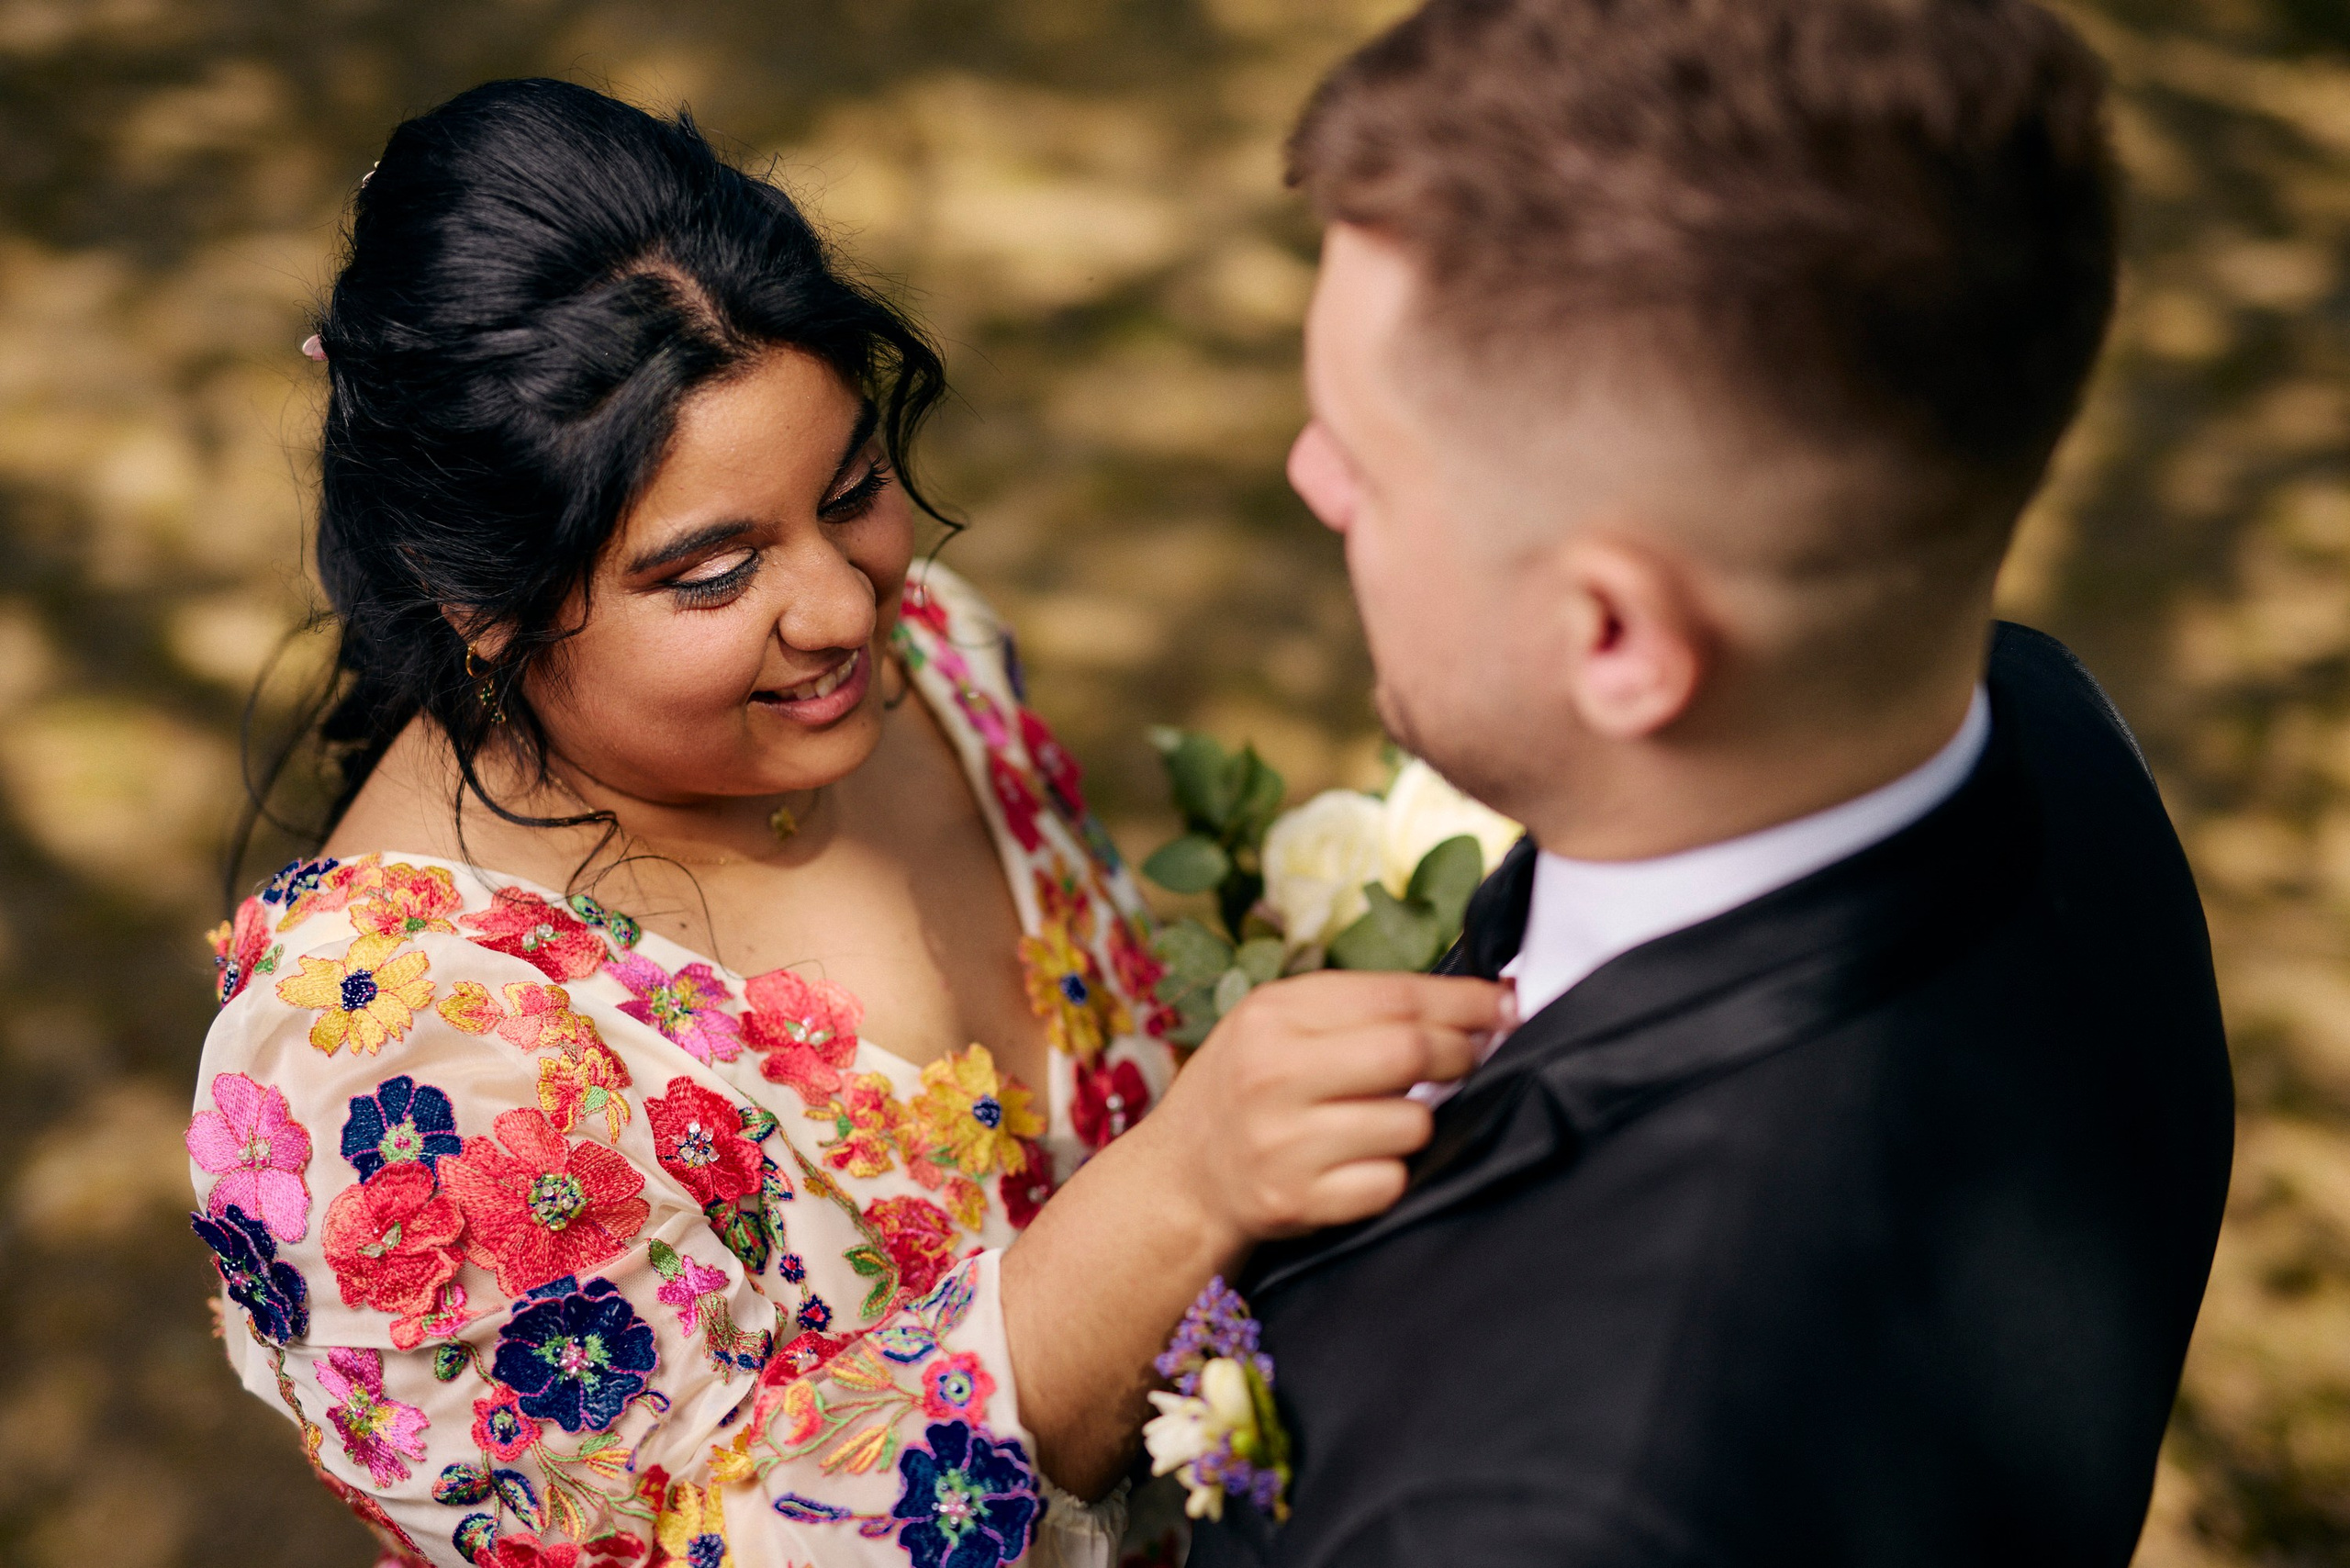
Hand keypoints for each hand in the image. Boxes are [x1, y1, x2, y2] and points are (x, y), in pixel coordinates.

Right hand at [998, 968, 1509, 1497]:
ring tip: (1388, 1118)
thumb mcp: (1273, 1026)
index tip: (1504, 1004)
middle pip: (1411, 1052)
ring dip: (1419, 1121)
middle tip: (1474, 1057)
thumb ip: (1352, 1010)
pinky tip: (1362, 1164)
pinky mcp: (1297, 1199)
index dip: (1464, 1000)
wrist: (1179, 1179)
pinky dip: (1391, 1174)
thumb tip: (1462, 1004)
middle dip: (1461, 1054)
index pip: (1395, 995)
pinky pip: (1390, 1182)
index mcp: (1271, 1015)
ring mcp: (1283, 1141)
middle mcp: (1273, 1073)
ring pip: (1411, 1123)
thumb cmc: (1243, 1091)